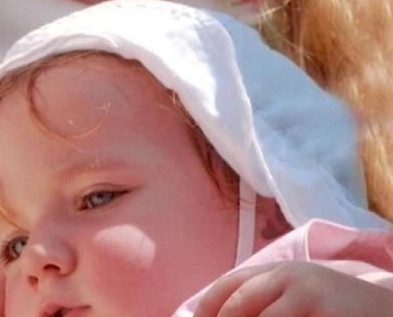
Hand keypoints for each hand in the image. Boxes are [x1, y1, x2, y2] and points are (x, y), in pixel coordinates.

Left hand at [194, 261, 392, 316]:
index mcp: (278, 270)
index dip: (207, 307)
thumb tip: (214, 316)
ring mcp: (311, 295)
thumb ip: (262, 300)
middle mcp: (290, 276)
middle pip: (238, 305)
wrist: (387, 310)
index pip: (229, 284)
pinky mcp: (328, 314)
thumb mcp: (296, 295)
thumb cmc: (334, 309)